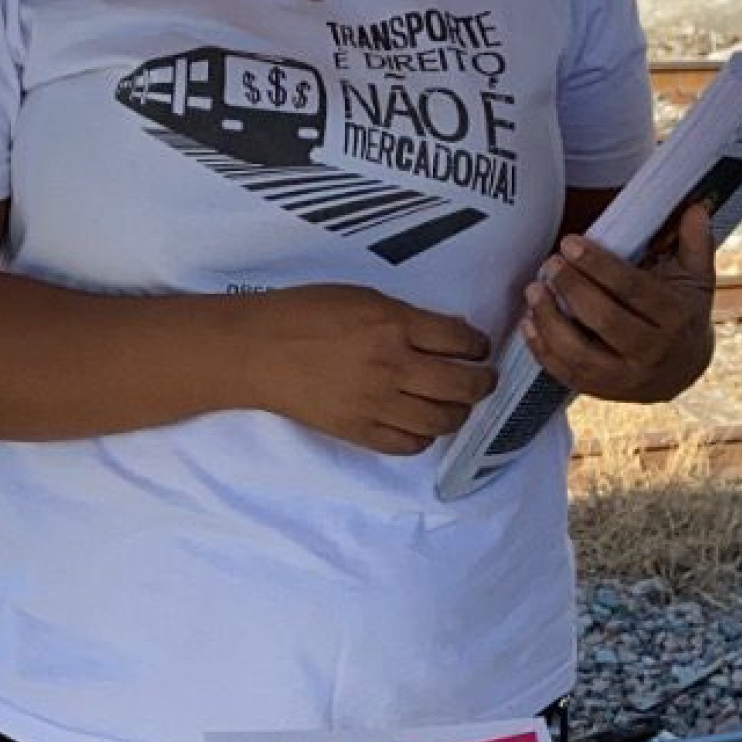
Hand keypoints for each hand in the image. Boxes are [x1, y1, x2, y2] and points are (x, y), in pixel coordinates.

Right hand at [238, 285, 494, 455]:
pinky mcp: (360, 432)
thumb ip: (408, 317)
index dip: (479, 346)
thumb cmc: (306, 313)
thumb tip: (452, 336)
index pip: (461, 342)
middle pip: (463, 386)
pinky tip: (421, 423)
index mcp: (393, 325)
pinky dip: (425, 436)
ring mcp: (376, 404)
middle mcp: (392, 366)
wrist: (257, 351)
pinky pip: (410, 444)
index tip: (479, 348)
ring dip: (459, 412)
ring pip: (443, 420)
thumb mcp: (363, 297)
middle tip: (483, 379)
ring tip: (455, 403)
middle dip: (483, 382)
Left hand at [521, 202, 714, 405]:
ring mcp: (628, 378)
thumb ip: (695, 242)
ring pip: (581, 354)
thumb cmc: (684, 312)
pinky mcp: (605, 392)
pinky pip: (568, 375)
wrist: (684, 370)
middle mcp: (654, 352)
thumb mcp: (697, 277)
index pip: (633, 290)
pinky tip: (529, 324)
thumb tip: (695, 207)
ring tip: (534, 290)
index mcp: (676, 318)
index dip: (599, 266)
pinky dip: (544, 352)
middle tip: (550, 264)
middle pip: (606, 321)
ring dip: (551, 322)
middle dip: (572, 290)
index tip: (569, 243)